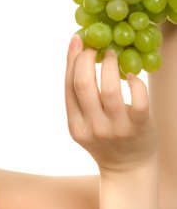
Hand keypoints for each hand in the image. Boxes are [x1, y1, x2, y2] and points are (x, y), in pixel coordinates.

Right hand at [65, 35, 157, 173]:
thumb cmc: (104, 141)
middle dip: (87, 58)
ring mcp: (116, 129)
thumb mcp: (83, 124)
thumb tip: (77, 60)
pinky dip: (135, 82)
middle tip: (95, 46)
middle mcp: (93, 127)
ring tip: (113, 55)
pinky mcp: (139, 128)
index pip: (68, 86)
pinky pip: (138, 100)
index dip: (71, 59)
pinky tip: (132, 76)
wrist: (127, 169)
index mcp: (75, 125)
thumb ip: (79, 100)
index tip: (77, 39)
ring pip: (110, 89)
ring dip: (110, 65)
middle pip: (83, 84)